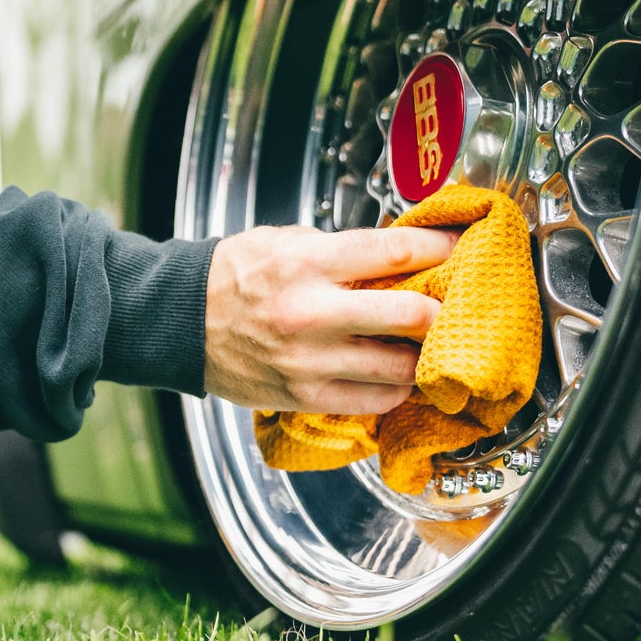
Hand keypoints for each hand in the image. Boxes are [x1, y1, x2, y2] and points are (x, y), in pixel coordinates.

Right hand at [203, 224, 455, 414]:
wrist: (181, 320)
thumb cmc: (233, 276)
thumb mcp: (284, 240)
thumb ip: (341, 249)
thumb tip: (398, 255)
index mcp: (308, 262)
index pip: (397, 251)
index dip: (442, 249)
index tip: (460, 248)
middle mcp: (312, 312)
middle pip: (412, 315)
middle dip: (442, 310)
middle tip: (450, 305)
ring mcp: (310, 360)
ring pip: (401, 366)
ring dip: (423, 355)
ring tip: (426, 344)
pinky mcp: (305, 395)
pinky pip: (374, 400)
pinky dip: (395, 388)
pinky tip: (395, 374)